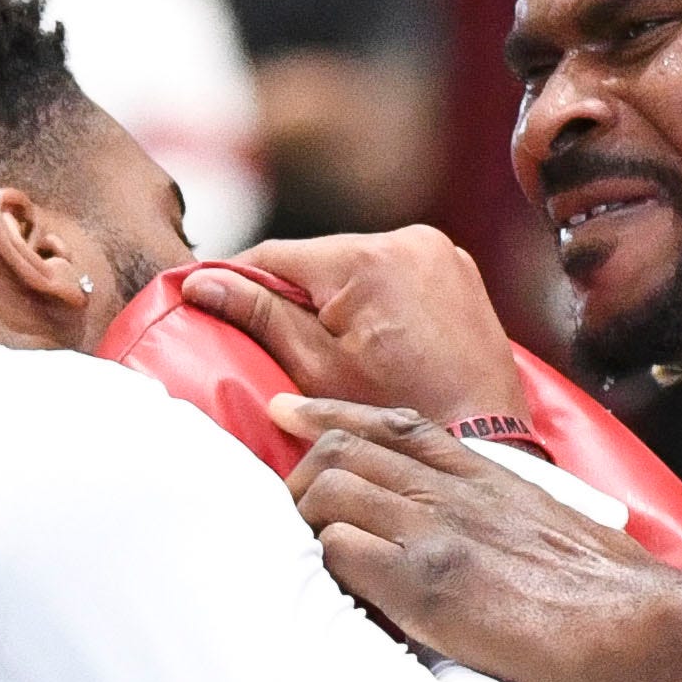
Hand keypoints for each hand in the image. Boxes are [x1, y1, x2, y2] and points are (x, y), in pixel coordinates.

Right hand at [178, 229, 519, 435]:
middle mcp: (410, 240)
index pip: (277, 254)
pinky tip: (371, 340)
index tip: (209, 300)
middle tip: (278, 342)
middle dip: (295, 294)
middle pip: (320, 259)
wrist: (481, 441)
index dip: (238, 279)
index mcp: (369, 258)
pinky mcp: (460, 272)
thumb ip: (259, 316)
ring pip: (358, 267)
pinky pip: (397, 275)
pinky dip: (376, 299)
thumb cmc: (392, 416)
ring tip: (329, 347)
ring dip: (336, 296)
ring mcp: (442, 253)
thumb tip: (200, 281)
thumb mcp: (314, 369)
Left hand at [277, 399, 681, 681]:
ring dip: (304, 521)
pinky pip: (340, 551)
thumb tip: (494, 545)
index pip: (394, 423)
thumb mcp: (558, 532)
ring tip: (303, 557)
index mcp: (489, 479)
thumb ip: (512, 522)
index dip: (332, 412)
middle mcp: (455, 493)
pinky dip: (324, 568)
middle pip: (345, 447)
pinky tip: (331, 593)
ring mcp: (437, 532)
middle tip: (287, 510)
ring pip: (330, 488)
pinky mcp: (424, 584)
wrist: (644, 625)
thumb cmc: (616, 596)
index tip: (289, 409)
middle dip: (301, 472)